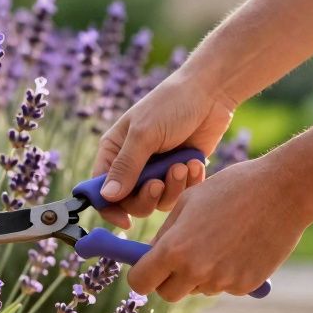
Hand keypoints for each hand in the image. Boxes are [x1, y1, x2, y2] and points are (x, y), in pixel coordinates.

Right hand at [92, 73, 236, 227]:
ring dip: (173, 187)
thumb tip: (107, 196)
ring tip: (183, 165)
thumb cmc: (170, 104)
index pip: (102, 190)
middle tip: (160, 183)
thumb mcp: (144, 134)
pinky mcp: (180, 172)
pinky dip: (189, 182)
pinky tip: (195, 163)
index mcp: (114, 152)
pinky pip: (181, 193)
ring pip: (159, 201)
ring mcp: (157, 170)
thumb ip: (126, 167)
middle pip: (131, 202)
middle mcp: (133, 164)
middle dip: (148, 196)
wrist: (211, 93)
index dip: (110, 208)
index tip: (125, 220)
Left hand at [127, 158, 307, 300]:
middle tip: (178, 258)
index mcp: (175, 249)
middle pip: (167, 294)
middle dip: (167, 280)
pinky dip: (225, 273)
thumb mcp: (187, 203)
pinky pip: (224, 286)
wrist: (284, 191)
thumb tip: (150, 256)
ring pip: (198, 288)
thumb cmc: (231, 188)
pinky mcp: (246, 285)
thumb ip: (165, 235)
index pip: (140, 282)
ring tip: (218, 240)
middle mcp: (196, 271)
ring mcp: (223, 281)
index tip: (146, 267)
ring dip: (199, 274)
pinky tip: (239, 246)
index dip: (140, 275)